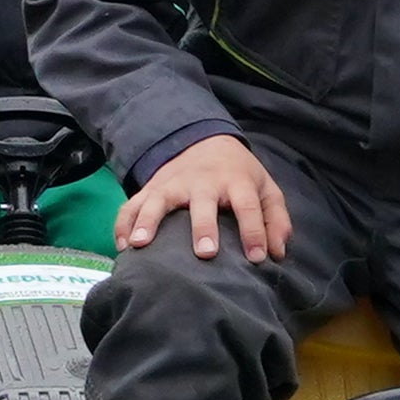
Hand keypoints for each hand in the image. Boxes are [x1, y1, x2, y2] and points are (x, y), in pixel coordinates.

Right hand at [114, 133, 287, 264]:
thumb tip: (276, 253)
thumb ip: (276, 219)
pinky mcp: (151, 189)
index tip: (256, 258)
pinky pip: (131, 205)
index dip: (254, 231)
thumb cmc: (238, 175)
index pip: (248, 205)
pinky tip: (122, 247)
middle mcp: (203, 182)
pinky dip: (123, 224)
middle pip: (202, 203)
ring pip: (158, 201)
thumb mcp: (265, 188)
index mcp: (236, 181)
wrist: (203, 141)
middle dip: (203, 227)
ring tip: (140, 246)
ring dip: (148, 222)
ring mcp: (172, 184)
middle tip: (205, 253)